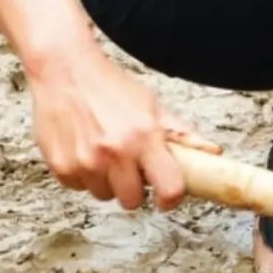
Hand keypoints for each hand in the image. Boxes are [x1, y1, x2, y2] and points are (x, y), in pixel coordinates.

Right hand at [27, 40, 215, 209]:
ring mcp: (85, 163)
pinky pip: (80, 188)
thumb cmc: (110, 86)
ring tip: (106, 153)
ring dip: (108, 181)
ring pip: (104, 196)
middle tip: (132, 166)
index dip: (171, 197)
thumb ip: (179, 133)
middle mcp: (115, 153)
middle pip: (132, 201)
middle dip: (135, 188)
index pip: (169, 188)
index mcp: (144, 137)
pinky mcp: (61, 168)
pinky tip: (85, 150)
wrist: (65, 72)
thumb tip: (211, 151)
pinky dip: (84, 176)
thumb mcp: (151, 104)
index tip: (168, 194)